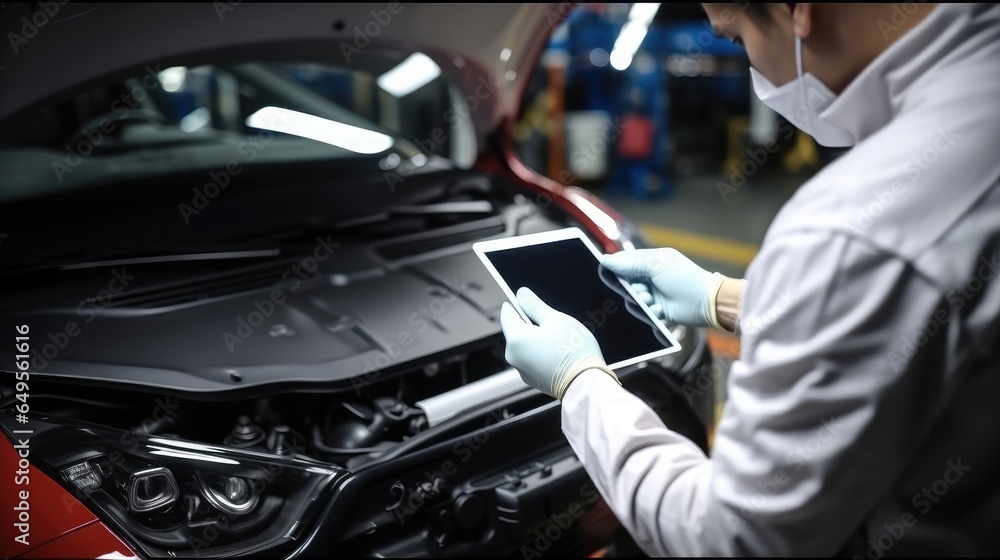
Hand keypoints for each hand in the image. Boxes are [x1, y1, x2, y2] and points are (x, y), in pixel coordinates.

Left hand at [499, 287, 619, 399]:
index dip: (518, 303)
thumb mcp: (555, 319)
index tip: (528, 300)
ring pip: (525, 345)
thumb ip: (535, 305)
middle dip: (531, 323)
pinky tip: (558, 352)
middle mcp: (513, 357)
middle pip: (516, 330)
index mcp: (515, 340)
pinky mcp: (533, 379)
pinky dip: (541, 352)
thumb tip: (522, 294)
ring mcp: (522, 370)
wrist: (586, 383)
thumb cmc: (574, 352)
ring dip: (537, 338)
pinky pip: (532, 359)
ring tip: (559, 339)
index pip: (507, 313)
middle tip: (553, 321)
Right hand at [600, 248, 726, 328]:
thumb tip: (605, 259)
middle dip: (631, 289)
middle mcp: (650, 278)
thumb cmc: (683, 278)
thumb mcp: (655, 265)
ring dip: (641, 302)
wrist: (704, 302)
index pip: (624, 263)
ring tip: (652, 301)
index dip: (615, 269)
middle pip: (626, 284)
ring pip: (632, 301)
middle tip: (640, 291)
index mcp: (650, 262)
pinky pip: (643, 314)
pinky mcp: (657, 312)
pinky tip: (660, 310)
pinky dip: (649, 313)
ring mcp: (654, 295)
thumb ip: (629, 263)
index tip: (607, 273)